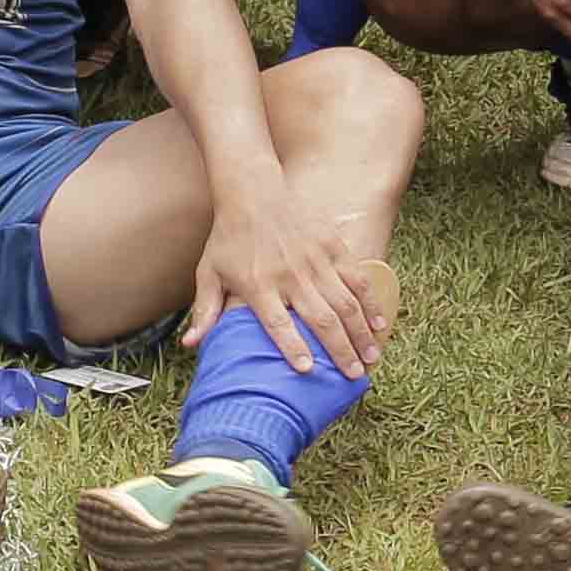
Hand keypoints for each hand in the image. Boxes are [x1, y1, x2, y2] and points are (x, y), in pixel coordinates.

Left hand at [184, 178, 387, 378]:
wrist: (251, 193)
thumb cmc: (228, 239)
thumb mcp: (208, 273)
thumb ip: (204, 312)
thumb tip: (190, 345)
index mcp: (258, 285)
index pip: (278, 324)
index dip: (293, 347)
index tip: (308, 370)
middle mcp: (289, 276)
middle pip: (320, 319)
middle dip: (340, 350)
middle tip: (353, 376)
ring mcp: (314, 261)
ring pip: (344, 302)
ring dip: (361, 332)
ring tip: (372, 358)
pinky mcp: (332, 246)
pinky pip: (356, 278)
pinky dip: (370, 302)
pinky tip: (380, 323)